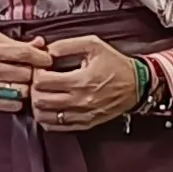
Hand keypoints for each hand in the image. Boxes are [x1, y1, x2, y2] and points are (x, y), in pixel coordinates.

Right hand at [0, 33, 53, 111]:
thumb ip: (16, 42)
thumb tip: (40, 43)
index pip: (24, 54)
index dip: (41, 57)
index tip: (47, 59)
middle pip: (26, 74)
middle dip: (36, 72)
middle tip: (38, 71)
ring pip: (22, 91)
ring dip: (29, 87)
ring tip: (27, 82)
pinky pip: (13, 105)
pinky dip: (19, 100)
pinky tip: (16, 92)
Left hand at [29, 35, 147, 132]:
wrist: (137, 84)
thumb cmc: (116, 64)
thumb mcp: (93, 45)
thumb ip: (67, 45)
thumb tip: (46, 50)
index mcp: (80, 80)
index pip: (42, 81)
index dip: (37, 73)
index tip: (42, 69)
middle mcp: (80, 100)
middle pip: (40, 100)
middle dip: (35, 89)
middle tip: (40, 82)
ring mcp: (82, 114)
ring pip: (45, 116)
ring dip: (38, 105)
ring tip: (43, 95)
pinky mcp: (85, 123)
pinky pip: (57, 127)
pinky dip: (48, 118)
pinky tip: (50, 108)